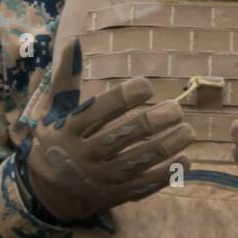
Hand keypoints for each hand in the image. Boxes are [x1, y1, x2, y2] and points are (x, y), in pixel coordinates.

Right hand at [21, 40, 194, 222]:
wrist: (48, 192)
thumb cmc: (58, 140)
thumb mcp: (55, 111)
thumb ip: (67, 79)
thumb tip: (74, 41)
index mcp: (67, 130)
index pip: (96, 112)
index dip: (123, 98)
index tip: (147, 85)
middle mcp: (83, 156)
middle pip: (118, 139)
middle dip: (150, 124)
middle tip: (176, 109)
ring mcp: (100, 179)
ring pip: (135, 164)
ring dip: (165, 148)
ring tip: (188, 131)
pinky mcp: (115, 196)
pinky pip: (143, 187)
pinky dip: (166, 175)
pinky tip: (186, 160)